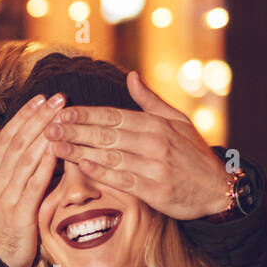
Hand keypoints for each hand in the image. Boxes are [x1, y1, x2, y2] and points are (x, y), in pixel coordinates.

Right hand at [0, 93, 63, 266]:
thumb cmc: (1, 224)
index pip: (7, 136)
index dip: (25, 115)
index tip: (42, 98)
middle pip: (18, 141)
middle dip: (39, 117)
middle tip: (58, 98)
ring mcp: (6, 195)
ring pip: (25, 157)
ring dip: (44, 133)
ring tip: (62, 116)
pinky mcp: (19, 211)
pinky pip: (33, 183)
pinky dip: (44, 164)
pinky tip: (57, 149)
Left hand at [44, 70, 229, 219]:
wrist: (217, 189)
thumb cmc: (194, 155)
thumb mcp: (178, 121)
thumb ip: (150, 101)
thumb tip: (130, 76)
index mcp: (156, 124)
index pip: (113, 115)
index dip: (85, 114)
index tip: (62, 112)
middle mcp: (154, 142)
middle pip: (106, 134)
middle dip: (75, 130)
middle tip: (49, 128)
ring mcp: (154, 166)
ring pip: (110, 156)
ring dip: (79, 151)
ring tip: (55, 147)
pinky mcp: (154, 190)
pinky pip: (122, 179)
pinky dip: (101, 172)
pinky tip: (81, 166)